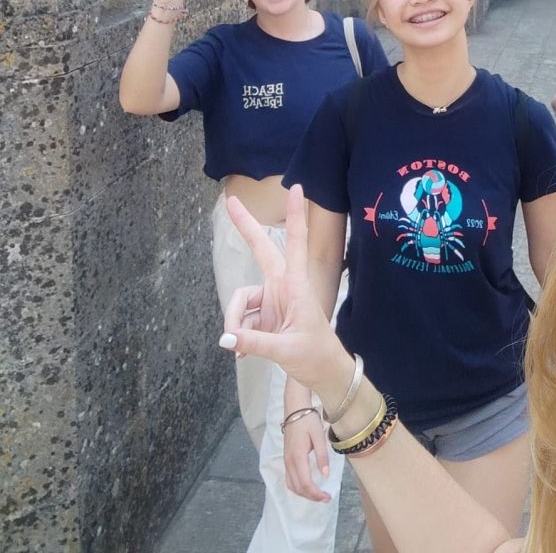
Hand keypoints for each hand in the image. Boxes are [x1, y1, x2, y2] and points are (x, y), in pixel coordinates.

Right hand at [220, 185, 339, 390]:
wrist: (324, 374)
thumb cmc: (314, 356)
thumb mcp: (285, 350)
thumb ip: (254, 342)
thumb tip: (225, 337)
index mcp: (295, 285)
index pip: (295, 243)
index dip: (295, 216)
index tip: (296, 188)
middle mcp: (282, 286)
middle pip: (260, 251)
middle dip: (246, 227)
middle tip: (231, 201)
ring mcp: (271, 300)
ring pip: (240, 300)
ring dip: (235, 322)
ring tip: (242, 349)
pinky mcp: (264, 315)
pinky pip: (240, 319)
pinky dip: (238, 335)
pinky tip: (243, 352)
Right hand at [283, 410, 332, 502]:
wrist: (295, 409)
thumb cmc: (308, 421)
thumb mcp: (319, 436)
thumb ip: (322, 456)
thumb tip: (325, 476)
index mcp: (298, 457)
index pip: (305, 483)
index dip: (316, 494)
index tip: (328, 497)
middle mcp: (289, 462)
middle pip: (298, 488)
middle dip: (312, 496)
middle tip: (326, 498)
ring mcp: (286, 461)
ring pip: (292, 485)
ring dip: (304, 494)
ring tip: (318, 495)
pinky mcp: (286, 458)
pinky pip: (289, 479)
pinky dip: (298, 487)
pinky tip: (307, 486)